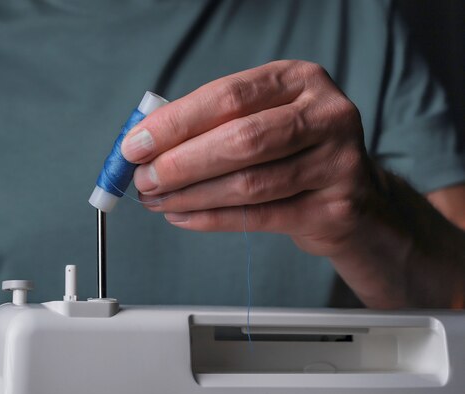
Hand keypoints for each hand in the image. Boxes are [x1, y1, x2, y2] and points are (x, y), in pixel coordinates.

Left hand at [121, 60, 374, 257]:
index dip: (176, 123)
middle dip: (181, 163)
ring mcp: (338, 162)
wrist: (351, 197)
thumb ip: (211, 124)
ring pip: (250, 183)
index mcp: (300, 79)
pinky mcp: (335, 208)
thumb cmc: (290, 151)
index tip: (135, 145)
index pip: (229, 96)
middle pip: (242, 139)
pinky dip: (212, 219)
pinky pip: (260, 217)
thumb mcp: (261, 119)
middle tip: (144, 179)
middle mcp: (327, 114)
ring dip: (191, 195)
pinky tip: (182, 217)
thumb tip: (144, 144)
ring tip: (157, 201)